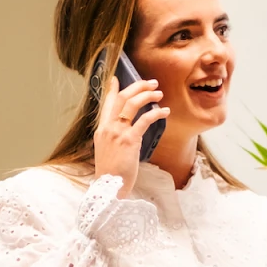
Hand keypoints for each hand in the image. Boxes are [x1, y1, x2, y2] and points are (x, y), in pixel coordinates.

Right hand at [92, 57, 167, 197]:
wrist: (108, 188)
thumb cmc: (111, 174)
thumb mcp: (106, 151)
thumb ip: (112, 138)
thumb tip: (123, 131)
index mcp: (101, 129)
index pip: (106, 103)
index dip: (113, 88)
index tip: (118, 77)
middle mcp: (108, 128)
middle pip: (121, 97)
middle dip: (137, 86)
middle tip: (151, 83)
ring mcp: (118, 133)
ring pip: (132, 104)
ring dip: (147, 95)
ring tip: (159, 93)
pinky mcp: (130, 141)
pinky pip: (144, 120)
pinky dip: (156, 113)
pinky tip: (165, 111)